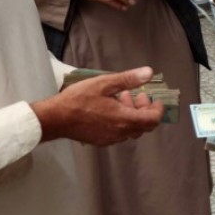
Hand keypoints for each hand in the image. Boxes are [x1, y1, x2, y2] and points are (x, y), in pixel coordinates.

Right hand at [33, 67, 163, 145]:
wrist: (56, 118)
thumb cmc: (79, 99)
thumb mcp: (104, 83)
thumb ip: (128, 79)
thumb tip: (149, 73)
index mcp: (124, 119)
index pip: (152, 120)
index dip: (158, 110)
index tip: (155, 98)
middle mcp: (120, 133)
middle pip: (143, 126)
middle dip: (144, 109)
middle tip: (136, 94)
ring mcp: (110, 139)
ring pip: (131, 130)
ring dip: (132, 114)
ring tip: (120, 98)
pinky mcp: (101, 141)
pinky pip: (119, 133)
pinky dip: (121, 121)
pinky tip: (109, 109)